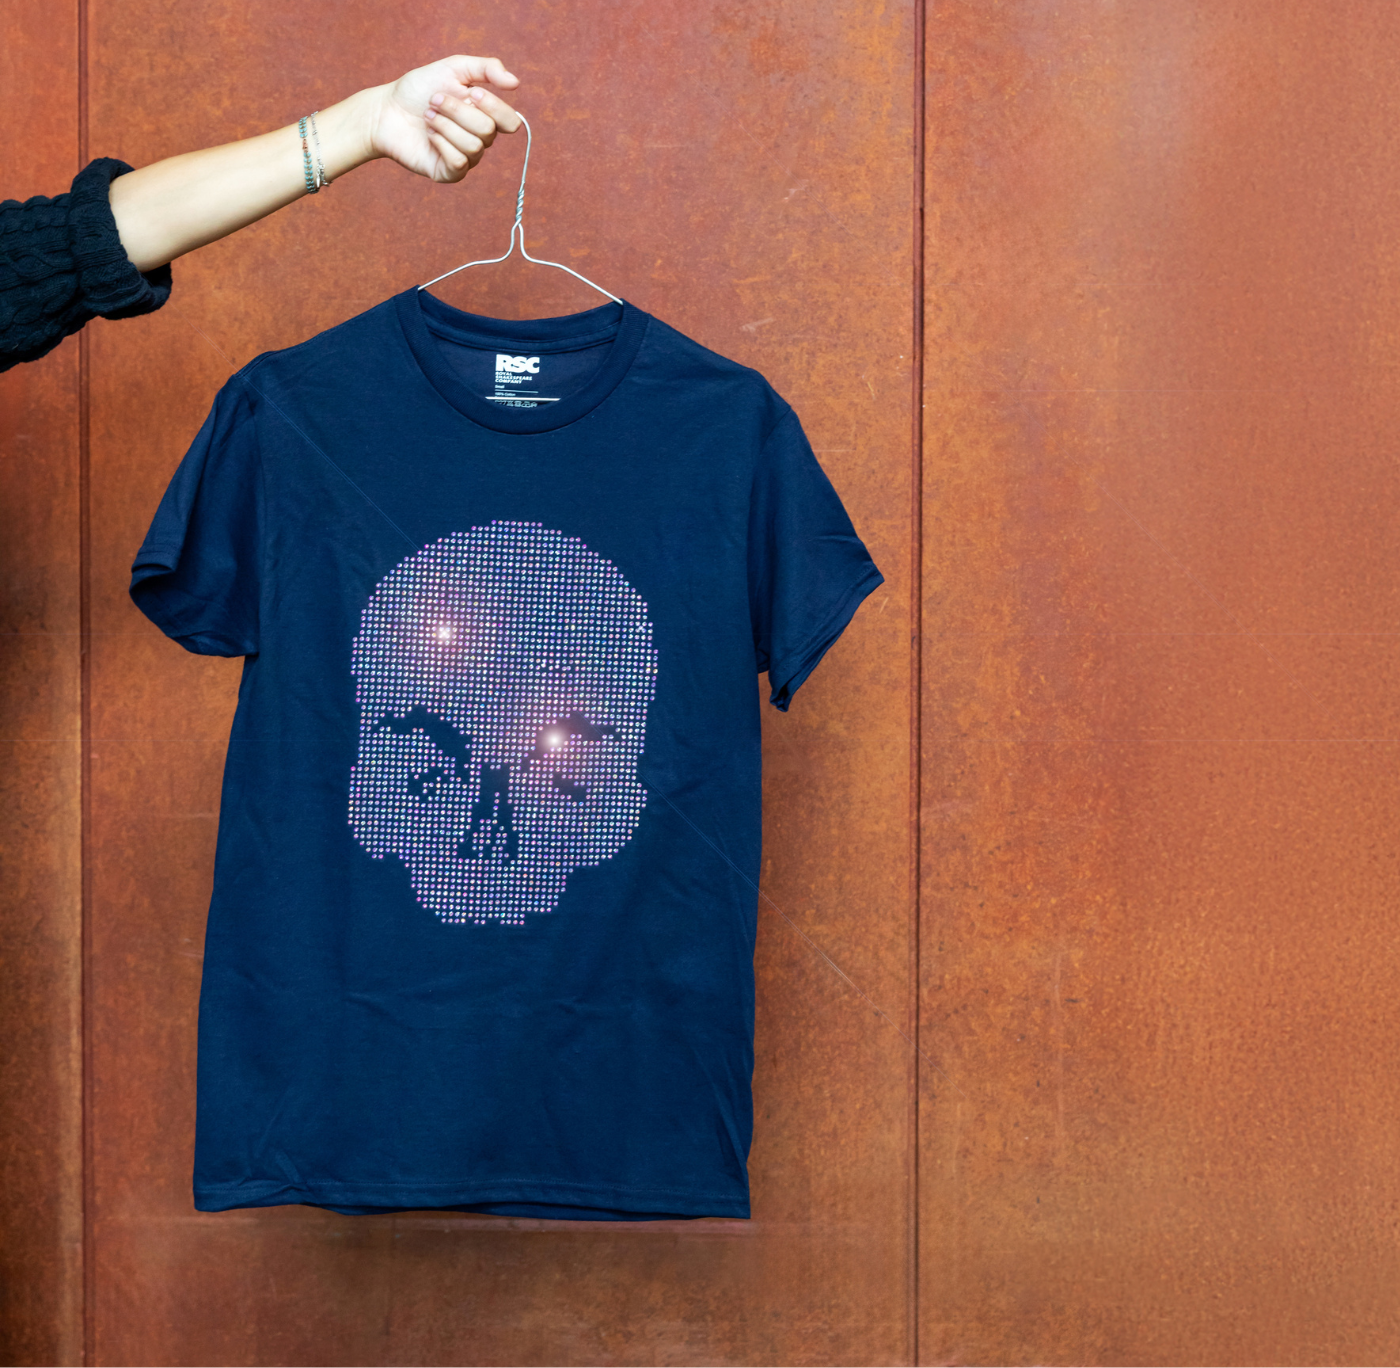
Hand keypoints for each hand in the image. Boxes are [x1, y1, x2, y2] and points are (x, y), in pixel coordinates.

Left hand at [368, 55, 521, 182]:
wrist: (387, 110)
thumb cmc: (419, 89)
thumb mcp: (453, 68)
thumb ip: (486, 69)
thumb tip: (516, 83)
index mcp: (486, 116)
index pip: (511, 122)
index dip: (494, 107)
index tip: (473, 93)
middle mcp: (480, 139)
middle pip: (488, 131)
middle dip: (457, 111)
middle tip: (434, 101)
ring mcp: (467, 158)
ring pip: (473, 146)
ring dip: (445, 125)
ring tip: (427, 117)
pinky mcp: (450, 173)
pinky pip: (459, 162)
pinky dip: (441, 143)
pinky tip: (428, 136)